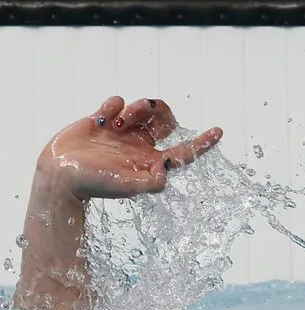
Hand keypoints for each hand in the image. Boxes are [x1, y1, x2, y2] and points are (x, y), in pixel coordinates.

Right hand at [37, 96, 222, 199]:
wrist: (59, 175)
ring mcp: (123, 132)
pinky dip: (112, 106)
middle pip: (167, 120)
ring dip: (135, 108)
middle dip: (160, 110)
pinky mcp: (104, 120)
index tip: (219, 131)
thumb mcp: (126, 186)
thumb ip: (150, 182)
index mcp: (151, 161)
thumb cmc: (94, 184)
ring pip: (143, 108)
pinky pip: (118, 102)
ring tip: (116, 123)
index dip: (203, 143)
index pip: (185, 152)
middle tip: (144, 112)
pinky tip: (100, 120)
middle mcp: (141, 145)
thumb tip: (168, 170)